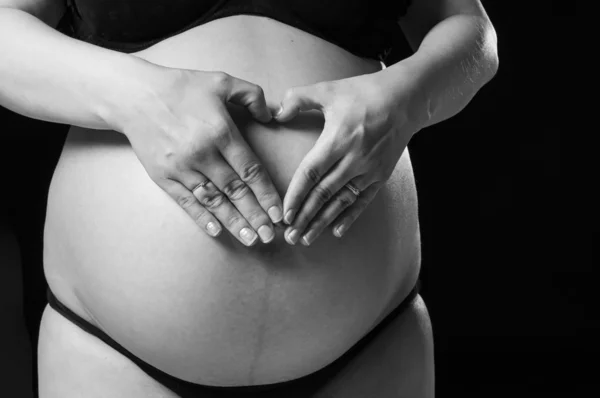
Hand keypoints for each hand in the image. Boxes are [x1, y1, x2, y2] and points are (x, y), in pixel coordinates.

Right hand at [114, 68, 283, 245]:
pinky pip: (187, 202)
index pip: (250, 170)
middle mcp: (202, 154)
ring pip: (213, 201)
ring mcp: (181, 168)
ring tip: (250, 239)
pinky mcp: (164, 177)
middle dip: (255, 215)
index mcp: (220, 132)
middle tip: (270, 236)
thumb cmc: (180, 87)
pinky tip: (217, 232)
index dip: (266, 194)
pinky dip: (202, 218)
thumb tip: (272, 114)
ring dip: (233, 222)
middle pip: (235, 191)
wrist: (134, 96)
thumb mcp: (220, 80)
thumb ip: (252, 94)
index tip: (278, 213)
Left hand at [274, 69, 425, 244]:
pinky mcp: (381, 175)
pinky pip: (363, 201)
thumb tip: (275, 112)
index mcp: (338, 140)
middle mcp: (354, 159)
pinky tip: (337, 232)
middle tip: (289, 236)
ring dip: (323, 222)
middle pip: (323, 194)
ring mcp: (369, 170)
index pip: (311, 174)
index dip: (295, 196)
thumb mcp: (329, 89)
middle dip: (304, 217)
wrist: (407, 99)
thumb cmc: (365, 92)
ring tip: (306, 238)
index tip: (283, 214)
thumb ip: (299, 99)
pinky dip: (350, 217)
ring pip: (341, 202)